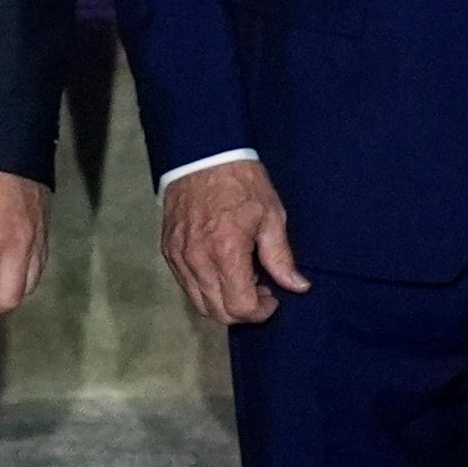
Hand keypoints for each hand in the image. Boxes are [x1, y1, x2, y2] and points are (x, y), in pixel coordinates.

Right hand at [159, 158, 310, 325]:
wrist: (202, 153)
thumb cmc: (241, 181)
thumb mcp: (271, 215)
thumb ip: (281, 257)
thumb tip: (298, 286)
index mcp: (225, 251)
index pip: (240, 307)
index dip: (260, 312)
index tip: (273, 298)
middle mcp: (197, 260)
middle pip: (218, 312)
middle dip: (243, 312)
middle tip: (261, 290)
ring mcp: (179, 257)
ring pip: (199, 303)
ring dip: (223, 303)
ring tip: (242, 280)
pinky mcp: (168, 251)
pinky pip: (186, 286)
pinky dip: (205, 290)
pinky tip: (222, 271)